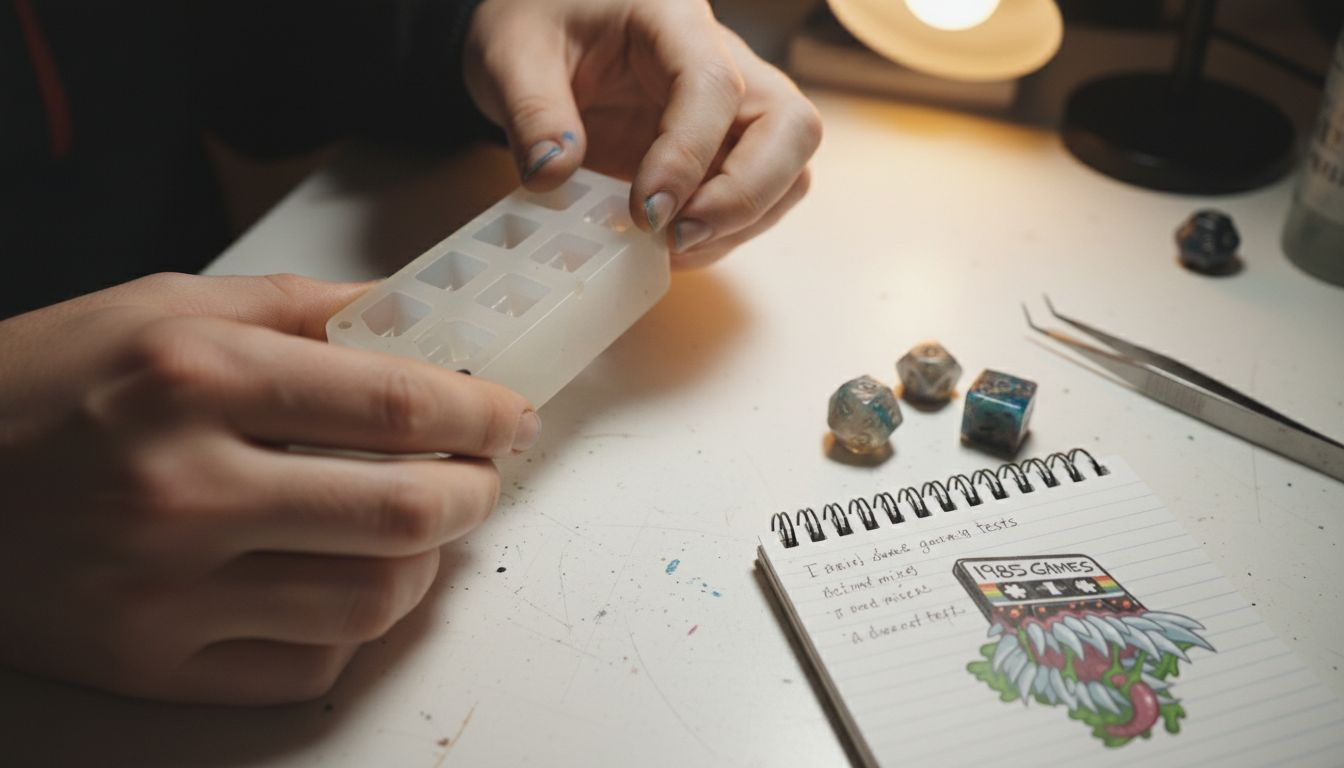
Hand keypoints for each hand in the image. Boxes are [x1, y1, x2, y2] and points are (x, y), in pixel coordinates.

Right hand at [0, 273, 538, 703]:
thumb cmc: (43, 384)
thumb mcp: (162, 307)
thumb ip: (299, 308)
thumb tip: (411, 315)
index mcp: (194, 378)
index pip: (397, 404)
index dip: (483, 413)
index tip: (511, 417)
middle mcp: (184, 489)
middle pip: (405, 512)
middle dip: (476, 493)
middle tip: (482, 476)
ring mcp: (166, 591)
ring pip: (371, 602)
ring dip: (426, 565)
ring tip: (421, 530)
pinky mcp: (151, 664)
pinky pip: (306, 670)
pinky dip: (352, 630)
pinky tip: (345, 584)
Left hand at [464, 0, 821, 267]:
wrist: (544, 34)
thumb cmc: (537, 27)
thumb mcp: (511, 57)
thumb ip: (531, 111)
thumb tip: (553, 173)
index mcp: (674, 20)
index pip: (715, 84)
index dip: (689, 154)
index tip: (645, 210)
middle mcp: (726, 60)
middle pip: (790, 126)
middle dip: (746, 193)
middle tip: (678, 235)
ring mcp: (734, 112)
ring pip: (789, 168)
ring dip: (744, 221)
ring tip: (672, 247)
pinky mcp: (724, 153)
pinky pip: (758, 197)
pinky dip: (727, 233)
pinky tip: (671, 247)